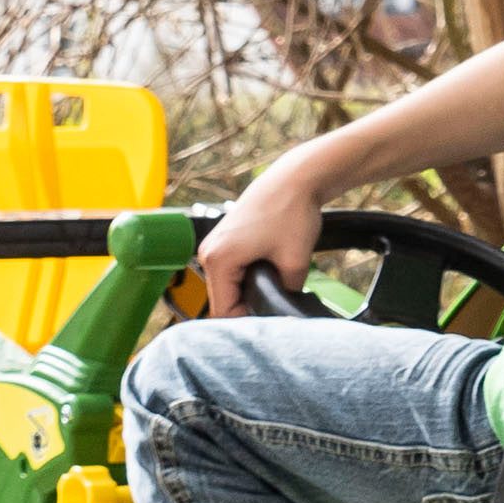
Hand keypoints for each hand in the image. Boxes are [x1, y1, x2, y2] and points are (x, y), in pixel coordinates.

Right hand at [195, 160, 329, 316]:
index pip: (223, 312)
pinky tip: (268, 277)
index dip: (248, 322)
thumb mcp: (295, 263)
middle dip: (249, 307)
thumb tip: (284, 310)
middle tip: (279, 307)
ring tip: (276, 290)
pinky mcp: (224, 241)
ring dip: (248, 293)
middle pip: (222, 301)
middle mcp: (208, 253)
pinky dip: (246, 279)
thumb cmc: (292, 212)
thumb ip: (286, 293)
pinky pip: (230, 273)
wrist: (294, 180)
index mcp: (218, 259)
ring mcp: (214, 246)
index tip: (272, 322)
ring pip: (227, 288)